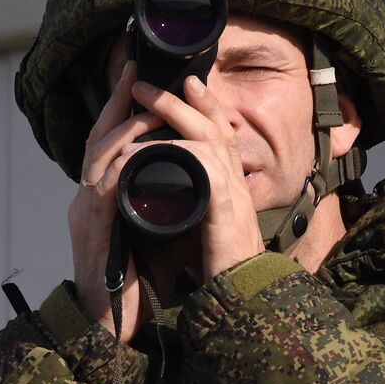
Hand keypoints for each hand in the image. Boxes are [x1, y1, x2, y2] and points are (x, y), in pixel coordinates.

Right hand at [68, 61, 166, 342]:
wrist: (112, 330)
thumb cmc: (138, 285)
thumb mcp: (159, 234)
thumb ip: (170, 202)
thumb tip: (197, 176)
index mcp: (104, 198)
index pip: (111, 142)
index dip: (122, 108)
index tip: (139, 76)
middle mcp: (88, 200)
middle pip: (99, 137)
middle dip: (116, 101)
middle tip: (135, 70)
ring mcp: (86, 214)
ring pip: (99, 155)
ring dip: (122, 125)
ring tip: (141, 99)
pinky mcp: (92, 232)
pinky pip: (104, 188)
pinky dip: (122, 164)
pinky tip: (138, 149)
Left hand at [128, 75, 264, 280]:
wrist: (240, 301)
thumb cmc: (220, 270)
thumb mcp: (205, 228)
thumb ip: (196, 204)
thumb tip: (172, 188)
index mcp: (231, 189)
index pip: (222, 137)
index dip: (207, 107)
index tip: (188, 84)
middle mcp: (236, 186)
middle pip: (218, 128)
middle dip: (185, 100)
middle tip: (151, 82)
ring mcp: (233, 195)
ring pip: (210, 137)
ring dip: (175, 114)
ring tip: (145, 101)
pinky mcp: (225, 209)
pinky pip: (203, 166)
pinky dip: (175, 152)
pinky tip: (149, 149)